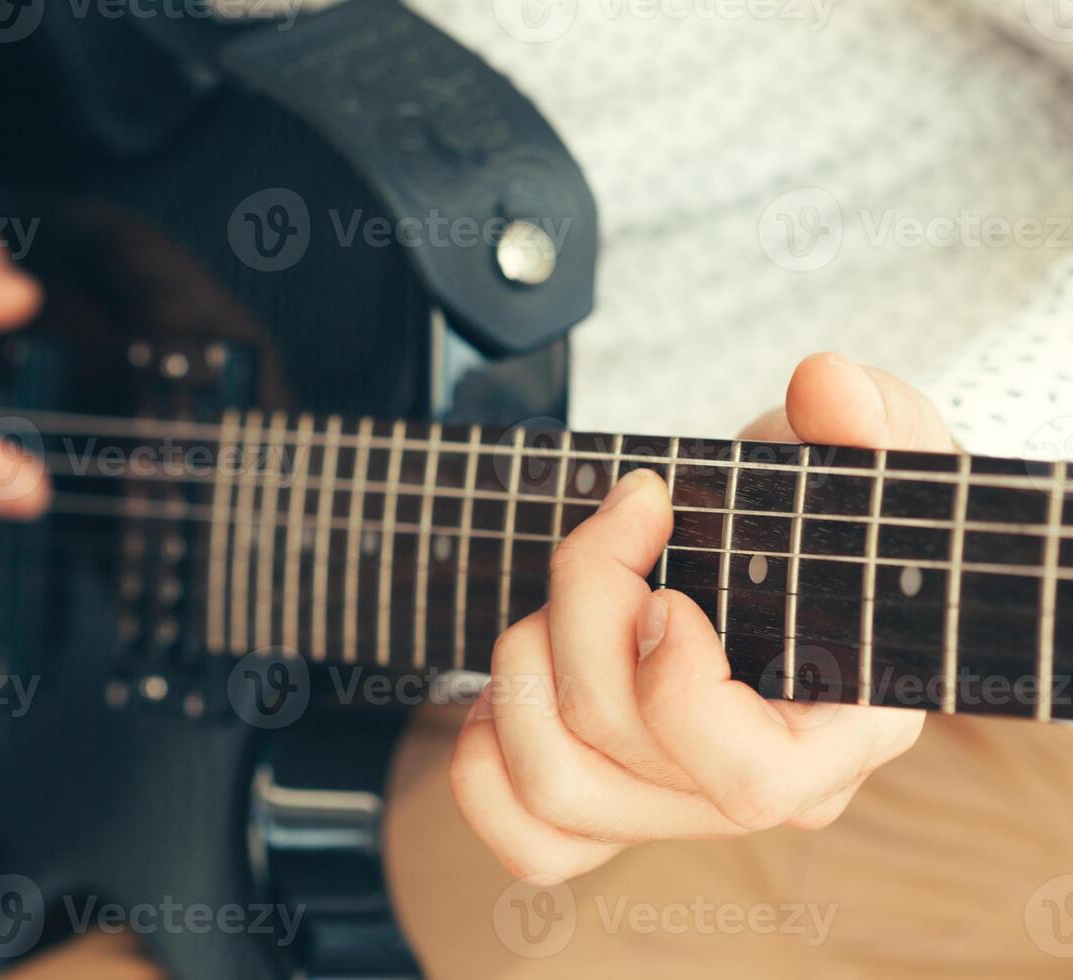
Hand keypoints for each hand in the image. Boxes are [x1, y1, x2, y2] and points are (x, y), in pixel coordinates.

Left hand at [449, 352, 947, 879]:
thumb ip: (868, 417)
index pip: (755, 782)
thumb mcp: (863, 453)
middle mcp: (755, 790)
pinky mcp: (607, 807)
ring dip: (525, 667)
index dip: (680, 690)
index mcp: (841, 728)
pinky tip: (513, 680)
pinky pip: (527, 838)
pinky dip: (484, 760)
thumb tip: (827, 389)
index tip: (665, 595)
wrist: (765, 548)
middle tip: (613, 525)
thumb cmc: (819, 515)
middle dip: (585, 611)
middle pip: (623, 746)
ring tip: (557, 601)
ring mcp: (675, 807)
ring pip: (557, 787)